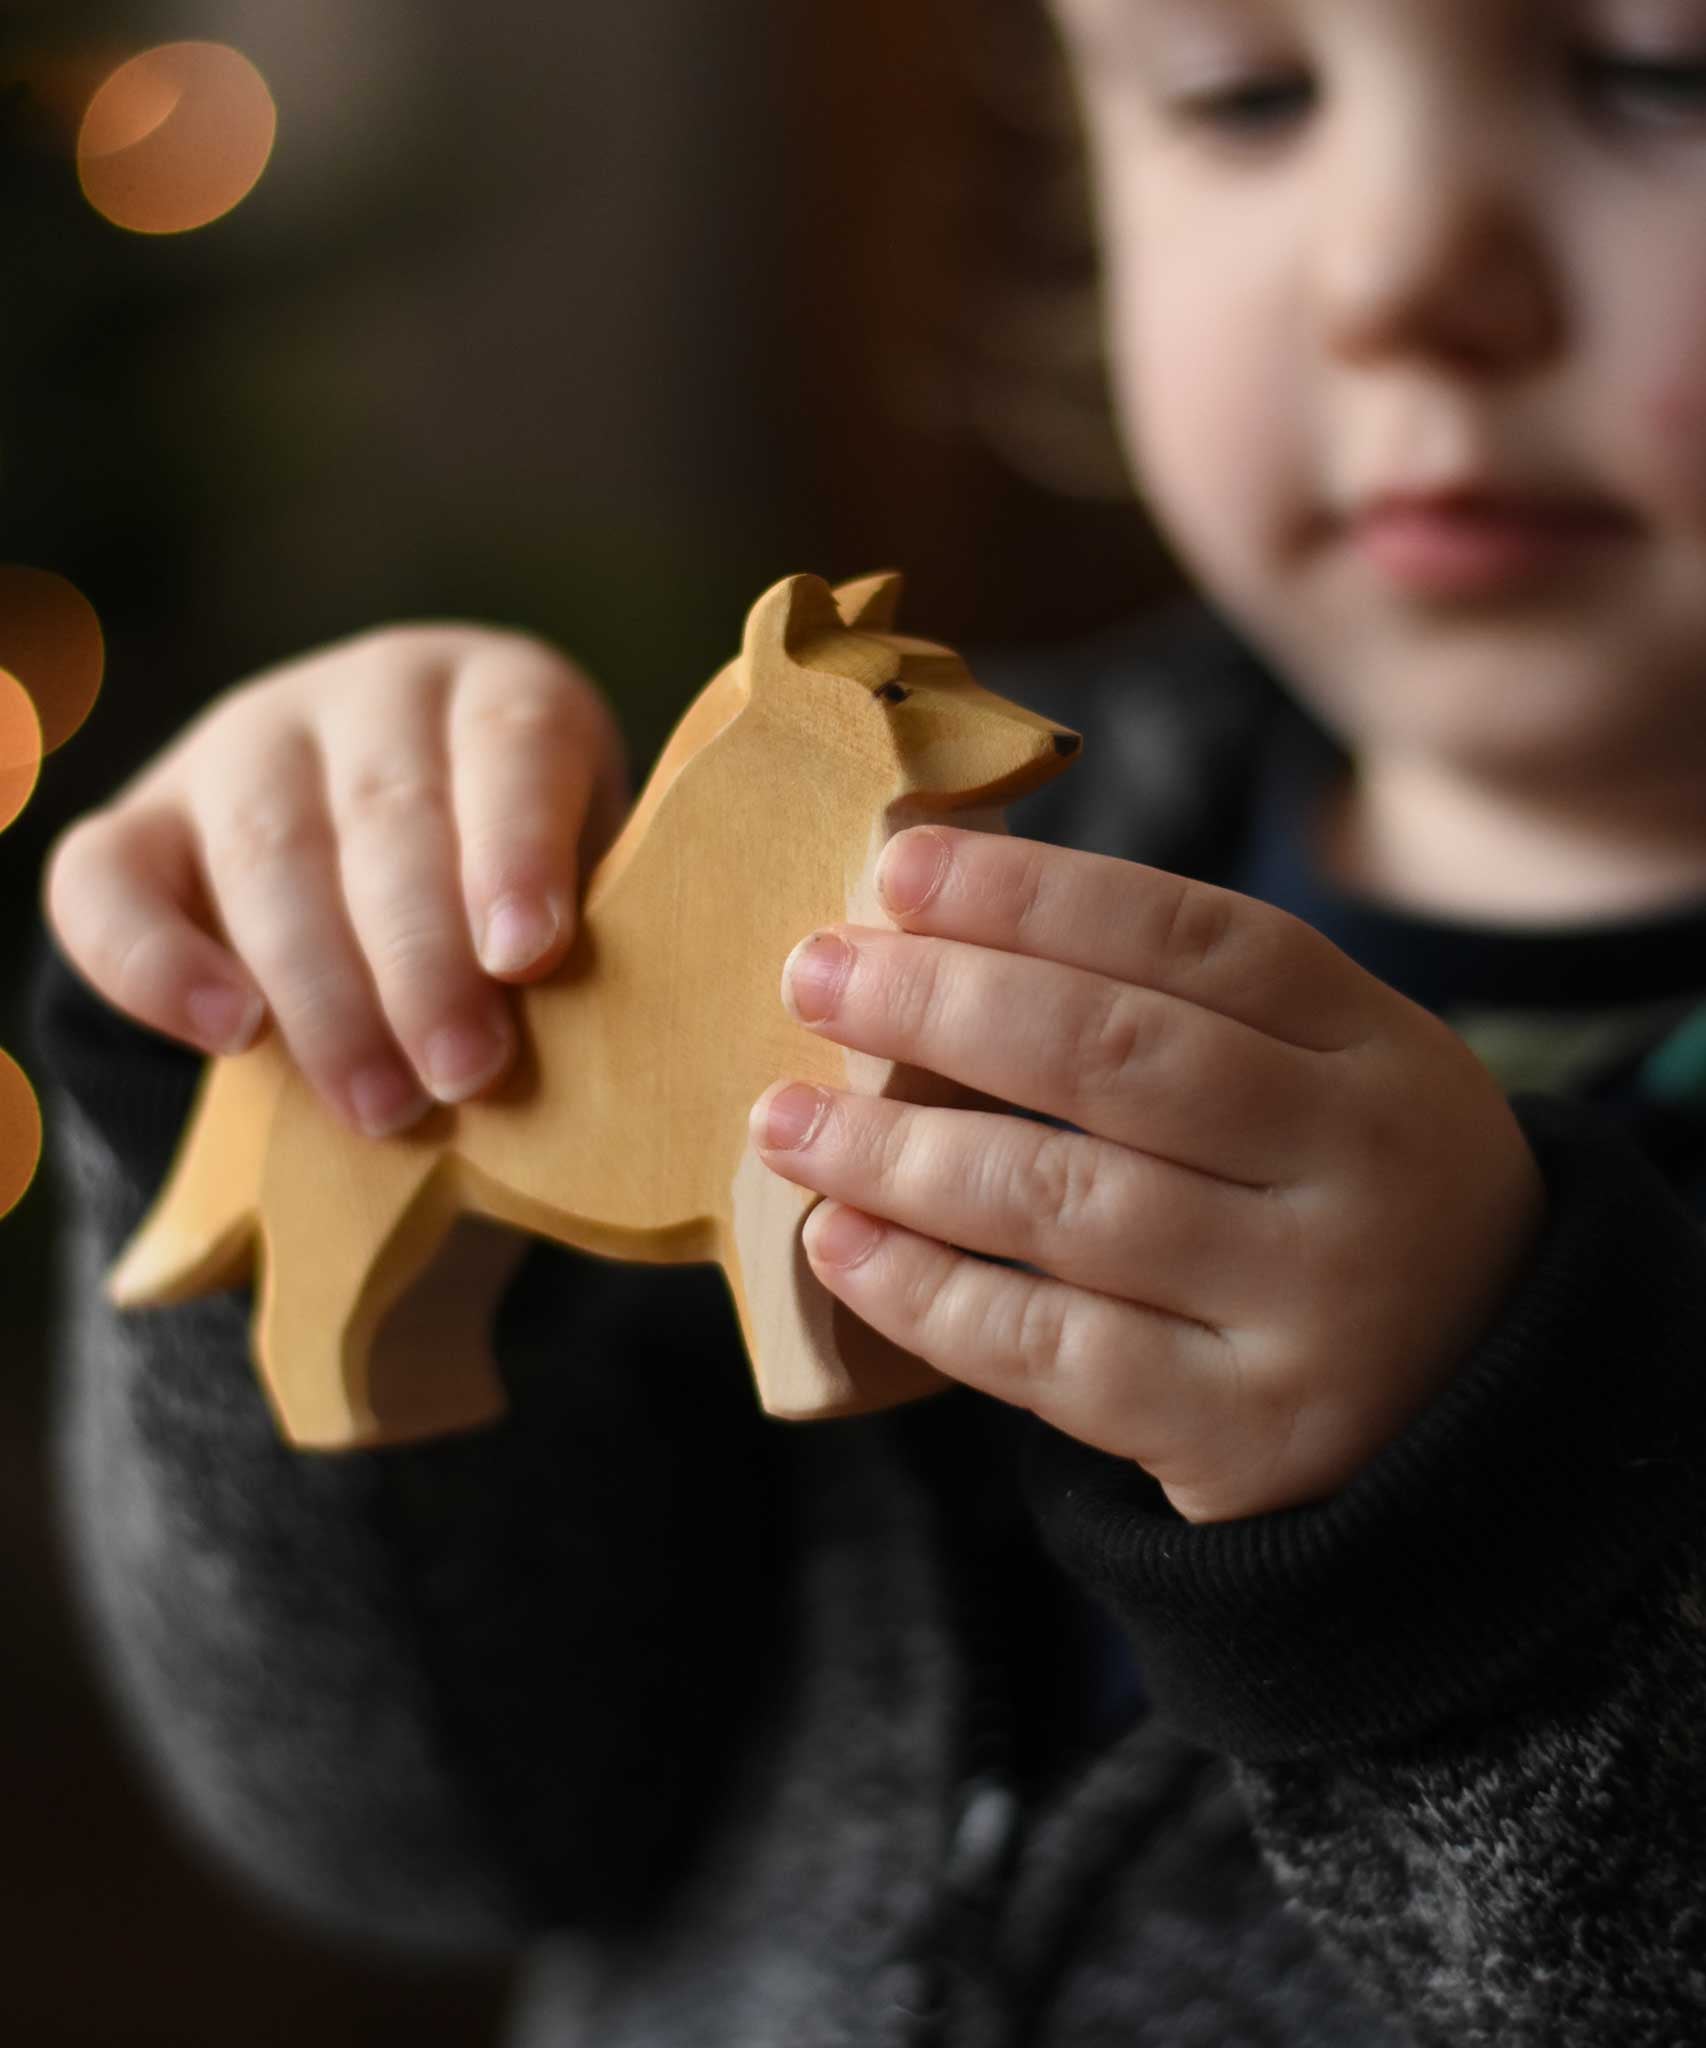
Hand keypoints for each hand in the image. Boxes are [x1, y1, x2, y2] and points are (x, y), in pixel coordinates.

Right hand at [42, 623, 628, 1136]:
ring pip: (265, 851)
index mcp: (497, 693)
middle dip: (425, 956)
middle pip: (385, 811)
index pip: (510, 742)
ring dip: (325, 991)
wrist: (383, 888)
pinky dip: (157, 963)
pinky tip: (228, 1036)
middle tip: (467, 1075)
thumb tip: (636, 1042)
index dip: (518, 847)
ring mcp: (242, 748)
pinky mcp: (139, 824)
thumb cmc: (521, 906)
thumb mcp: (581, 893)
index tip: (530, 957)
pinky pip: (107, 884)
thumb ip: (597, 935)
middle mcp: (369, 696)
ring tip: (382, 1106)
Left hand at [748, 826, 1544, 1523]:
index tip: (896, 870)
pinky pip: (1051, 1353)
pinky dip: (926, 1293)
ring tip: (783, 1120)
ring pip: (1065, 1203)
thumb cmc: (1340, 1204)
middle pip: (1119, 1056)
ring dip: (898, 1153)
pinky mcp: (1244, 1433)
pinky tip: (839, 1244)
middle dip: (941, 1005)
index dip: (1034, 896)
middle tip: (811, 974)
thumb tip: (935, 931)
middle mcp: (1357, 1165)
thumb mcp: (1329, 1080)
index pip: (1193, 939)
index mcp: (1378, 1047)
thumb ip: (1181, 1013)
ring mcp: (1310, 1305)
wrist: (1476, 1414)